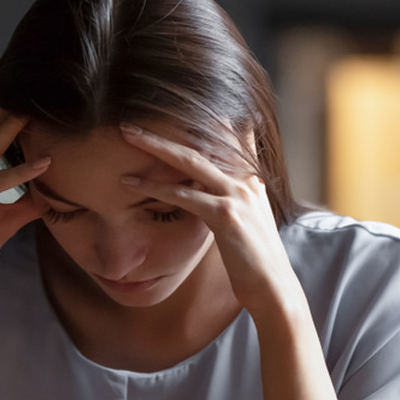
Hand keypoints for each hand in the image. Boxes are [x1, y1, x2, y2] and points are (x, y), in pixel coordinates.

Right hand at [0, 108, 50, 309]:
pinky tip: (44, 164)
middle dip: (10, 113)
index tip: (31, 101)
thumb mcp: (5, 221)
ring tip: (39, 113)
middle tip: (37, 92)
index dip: (5, 117)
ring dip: (14, 130)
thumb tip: (53, 193)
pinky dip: (20, 173)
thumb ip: (25, 203)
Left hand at [117, 122, 299, 313]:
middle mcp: (246, 181)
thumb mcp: (245, 222)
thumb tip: (208, 194)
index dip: (199, 122)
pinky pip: (183, 195)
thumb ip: (230, 201)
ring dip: (154, 146)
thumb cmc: (253, 261)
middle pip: (200, 144)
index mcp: (250, 180)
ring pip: (189, 161)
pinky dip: (154, 187)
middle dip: (163, 132)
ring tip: (126, 136)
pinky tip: (130, 182)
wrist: (272, 287)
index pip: (226, 137)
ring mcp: (238, 196)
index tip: (166, 112)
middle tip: (131, 125)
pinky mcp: (226, 216)